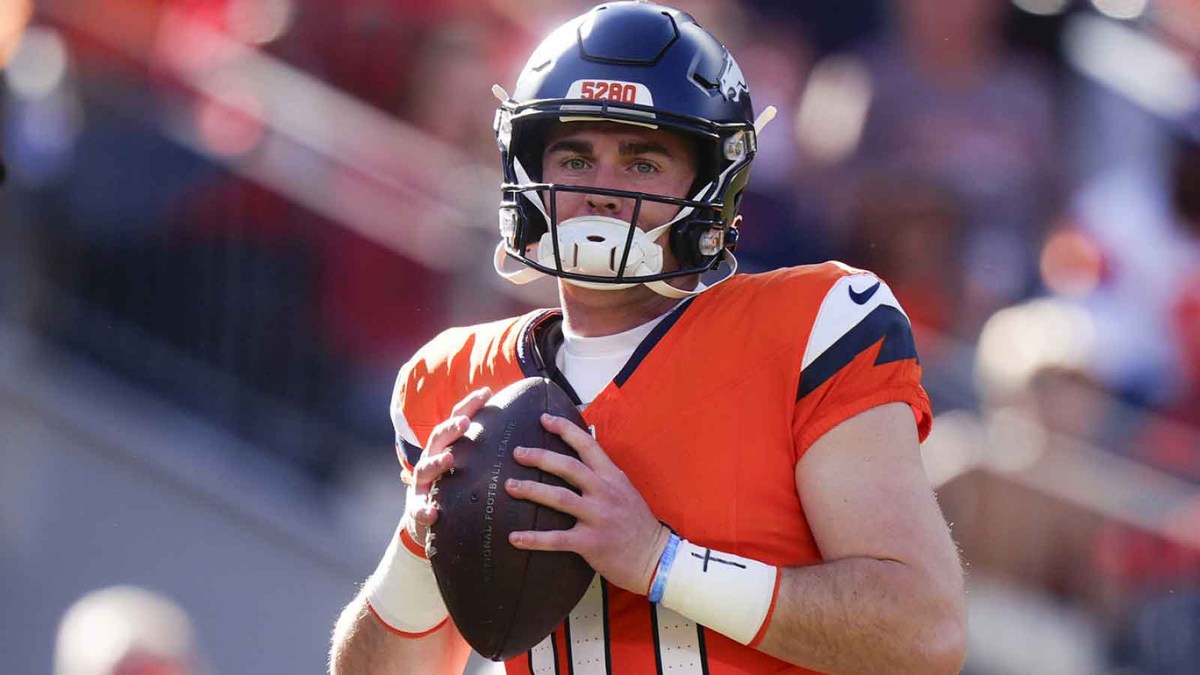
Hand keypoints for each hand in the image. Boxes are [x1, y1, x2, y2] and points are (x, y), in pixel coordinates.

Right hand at [402, 387, 492, 551]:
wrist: (427, 518)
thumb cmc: (455, 486)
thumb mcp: (470, 465)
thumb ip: (488, 450)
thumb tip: (526, 432)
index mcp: (446, 446)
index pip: (457, 420)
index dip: (470, 406)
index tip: (487, 392)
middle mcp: (431, 459)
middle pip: (439, 438)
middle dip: (451, 428)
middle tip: (466, 423)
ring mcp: (422, 483)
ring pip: (424, 468)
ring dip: (435, 462)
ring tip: (448, 459)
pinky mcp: (416, 508)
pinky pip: (418, 509)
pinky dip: (423, 510)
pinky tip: (431, 513)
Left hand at [505, 413, 670, 594]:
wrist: (655, 558)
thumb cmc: (637, 524)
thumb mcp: (626, 490)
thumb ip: (604, 475)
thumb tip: (581, 457)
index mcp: (612, 477)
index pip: (588, 445)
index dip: (565, 429)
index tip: (543, 418)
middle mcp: (605, 493)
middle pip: (568, 468)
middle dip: (540, 457)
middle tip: (517, 452)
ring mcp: (598, 518)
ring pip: (560, 498)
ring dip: (531, 490)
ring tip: (510, 486)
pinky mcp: (591, 543)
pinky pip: (557, 539)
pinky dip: (534, 539)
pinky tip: (514, 538)